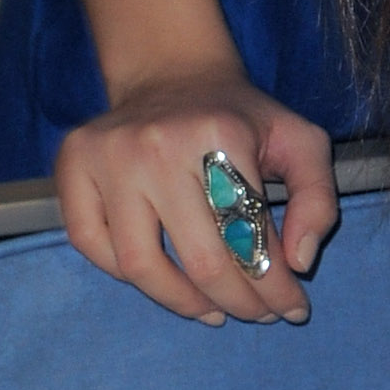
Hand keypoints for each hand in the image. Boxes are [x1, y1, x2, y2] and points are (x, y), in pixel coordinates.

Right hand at [53, 64, 337, 327]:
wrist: (174, 74)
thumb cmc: (241, 119)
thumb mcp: (301, 143)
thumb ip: (318, 201)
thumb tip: (298, 263)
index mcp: (220, 135)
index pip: (250, 235)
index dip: (276, 286)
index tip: (292, 308)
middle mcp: (157, 145)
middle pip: (200, 260)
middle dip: (239, 302)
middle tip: (258, 314)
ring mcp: (107, 156)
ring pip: (140, 265)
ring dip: (183, 303)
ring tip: (213, 310)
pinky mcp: (71, 165)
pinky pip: (93, 245)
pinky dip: (127, 277)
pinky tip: (164, 281)